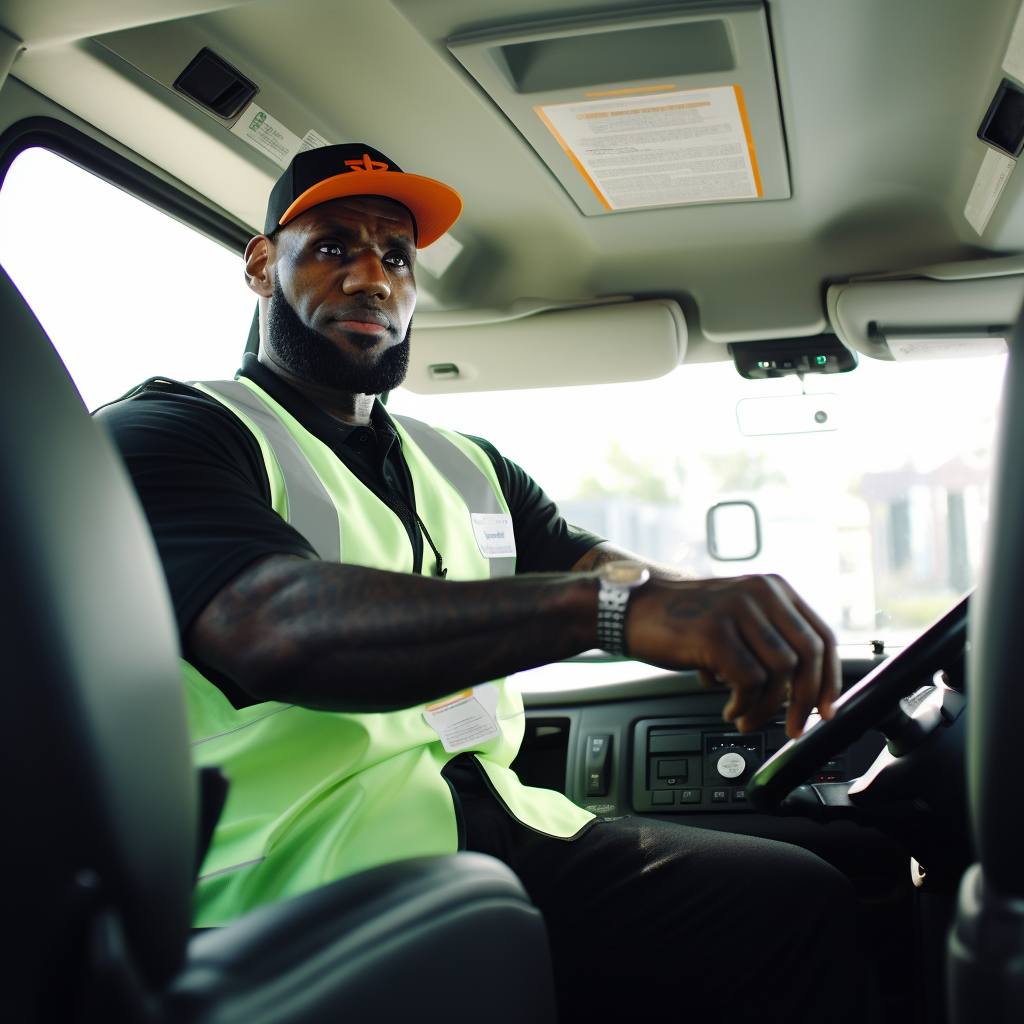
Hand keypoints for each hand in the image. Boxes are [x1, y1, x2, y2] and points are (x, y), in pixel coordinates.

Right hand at [625, 574, 840, 737]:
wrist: (632, 610)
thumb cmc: (682, 620)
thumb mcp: (736, 615)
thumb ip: (768, 637)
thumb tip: (804, 688)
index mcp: (772, 588)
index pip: (821, 635)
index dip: (830, 678)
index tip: (827, 709)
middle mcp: (760, 593)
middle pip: (809, 655)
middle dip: (806, 700)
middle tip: (794, 726)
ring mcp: (737, 610)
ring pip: (781, 673)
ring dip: (768, 708)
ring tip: (747, 718)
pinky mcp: (715, 633)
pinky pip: (748, 682)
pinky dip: (744, 705)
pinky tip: (729, 709)